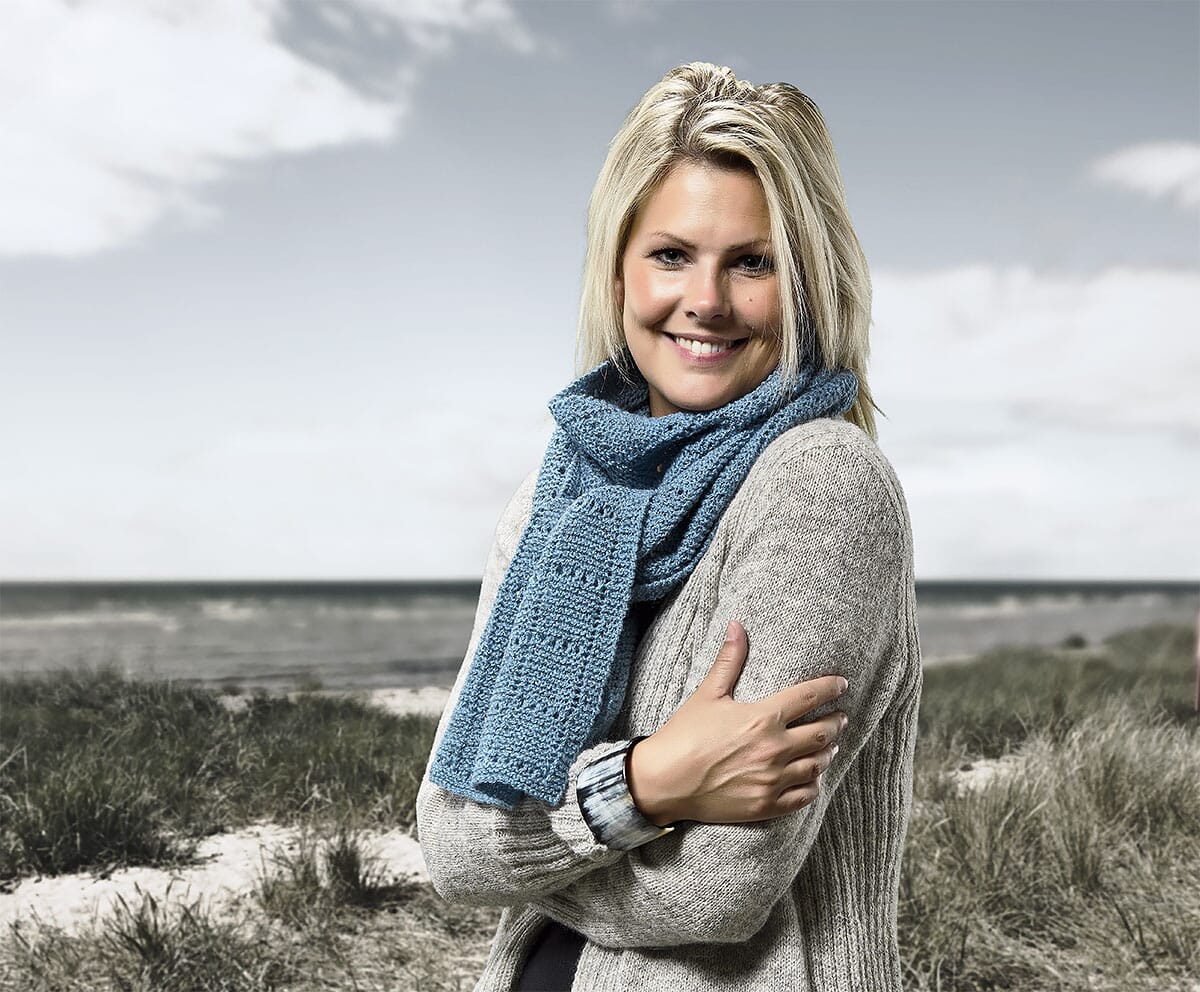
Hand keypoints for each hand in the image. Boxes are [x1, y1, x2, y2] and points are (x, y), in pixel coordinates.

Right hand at [627, 619, 847, 825]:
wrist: (664, 781)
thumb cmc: (684, 735)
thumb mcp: (707, 694)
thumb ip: (729, 661)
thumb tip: (737, 626)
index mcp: (762, 717)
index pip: (809, 696)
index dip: (831, 688)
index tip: (842, 684)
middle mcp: (774, 749)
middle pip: (822, 733)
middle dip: (836, 722)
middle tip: (841, 717)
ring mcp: (772, 779)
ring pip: (817, 764)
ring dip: (828, 753)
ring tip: (831, 746)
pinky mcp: (766, 805)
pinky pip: (804, 796)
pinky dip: (814, 785)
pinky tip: (814, 779)